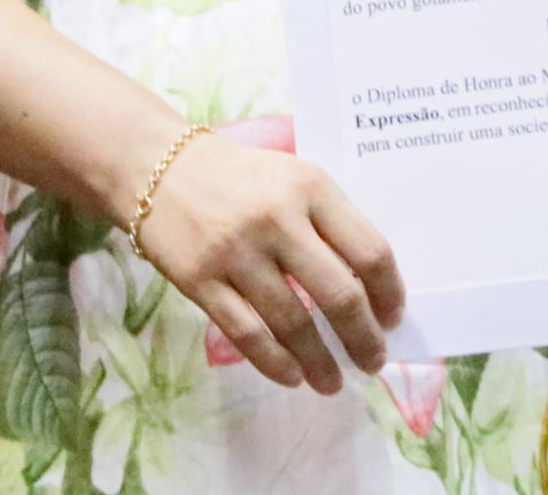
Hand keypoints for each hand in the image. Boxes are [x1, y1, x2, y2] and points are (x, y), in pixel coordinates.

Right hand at [128, 131, 406, 394]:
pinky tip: (292, 377)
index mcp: (311, 187)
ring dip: (320, 362)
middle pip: (338, 294)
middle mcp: (277, 219)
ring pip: (293, 322)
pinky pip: (246, 333)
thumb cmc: (238, 175)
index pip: (369, 250)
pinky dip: (275, 362)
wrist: (155, 166)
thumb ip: (328, 219)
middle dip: (363, 337)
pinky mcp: (200, 280)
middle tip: (372, 361)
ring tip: (332, 381)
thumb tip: (369, 284)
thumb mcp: (293, 177)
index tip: (393, 317)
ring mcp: (236, 252)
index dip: (389, 292)